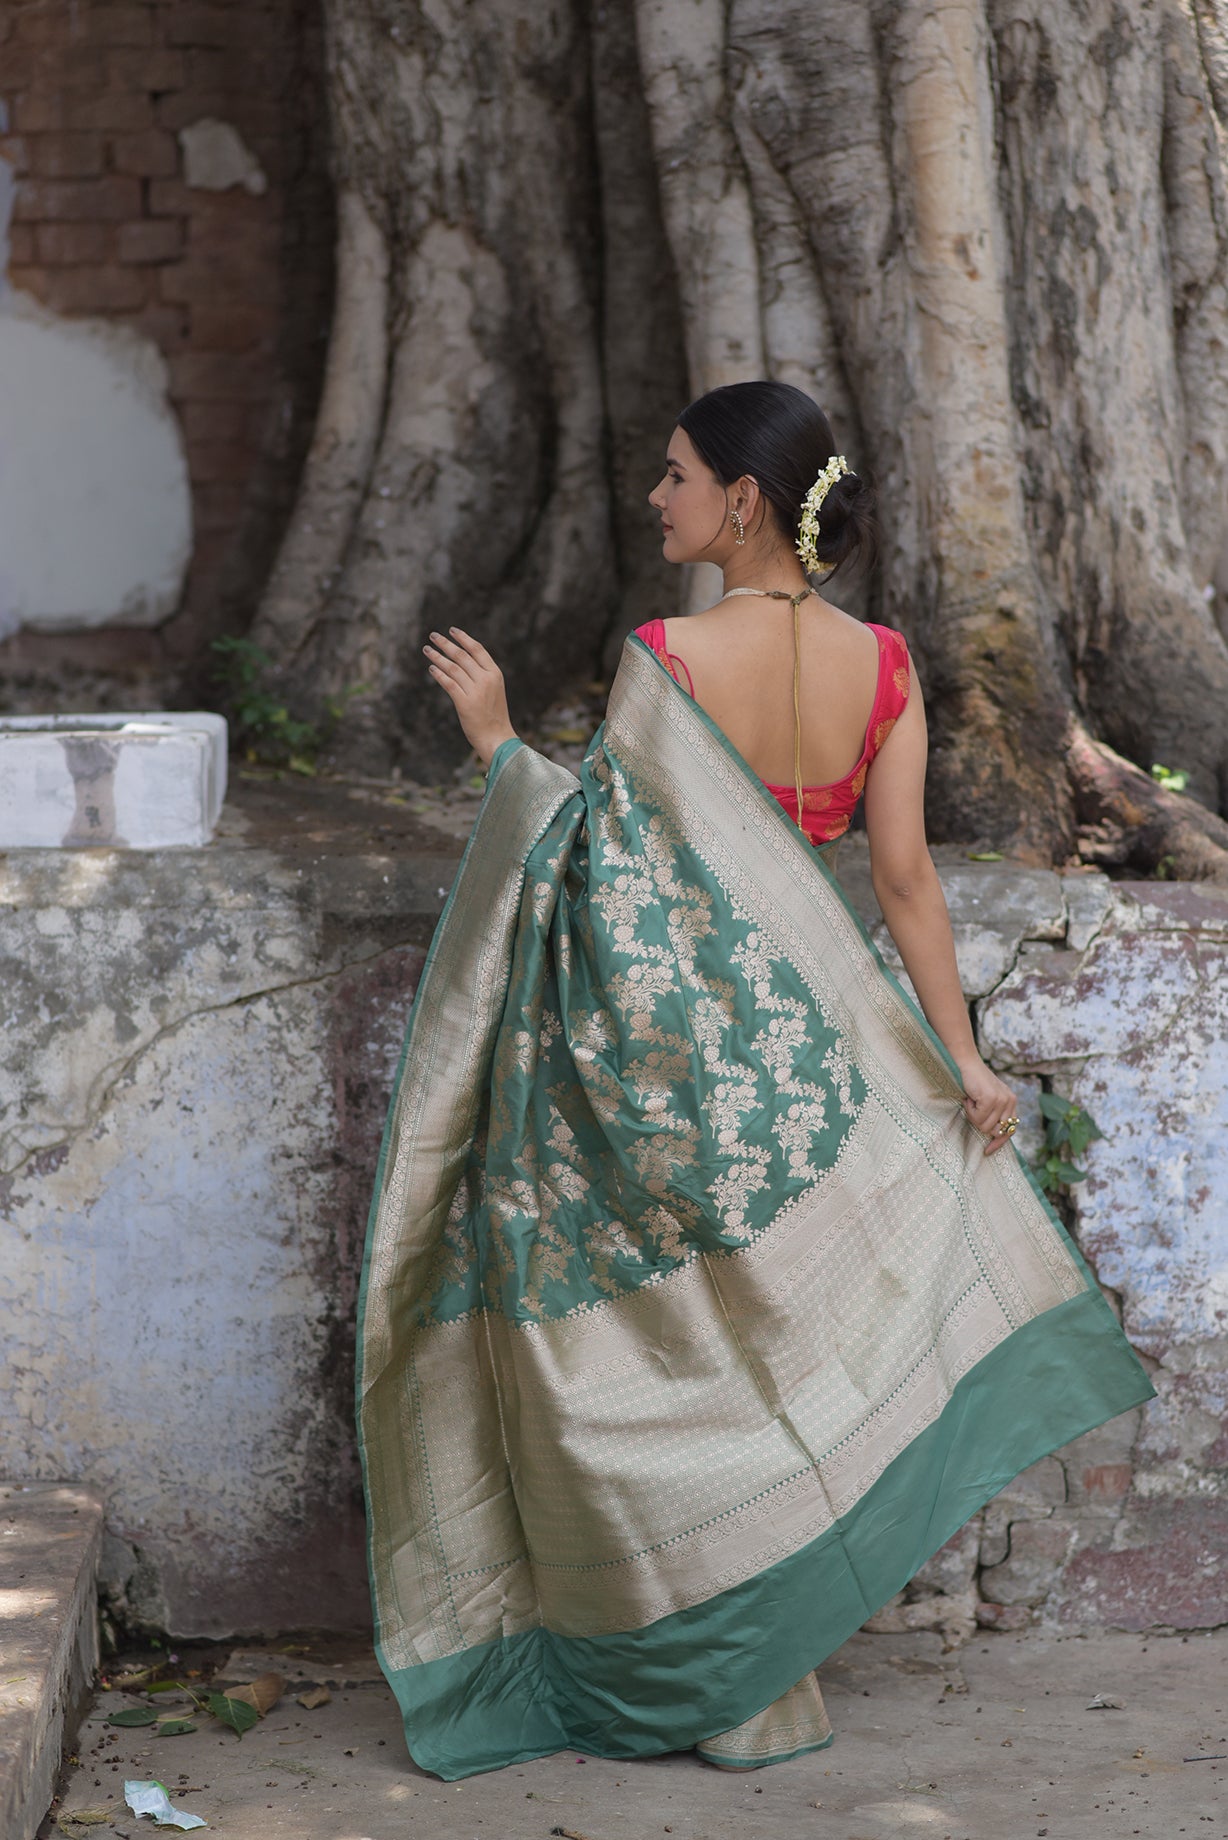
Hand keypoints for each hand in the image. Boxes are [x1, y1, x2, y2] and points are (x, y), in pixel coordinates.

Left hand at [424, 626, 516, 766]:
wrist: (498, 738)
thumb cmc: (494, 716)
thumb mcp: (494, 690)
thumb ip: (482, 676)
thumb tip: (462, 663)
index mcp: (495, 674)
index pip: (477, 649)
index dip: (464, 638)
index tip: (452, 630)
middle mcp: (486, 680)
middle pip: (462, 656)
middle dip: (446, 644)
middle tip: (433, 636)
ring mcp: (476, 691)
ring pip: (453, 667)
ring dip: (438, 657)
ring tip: (427, 650)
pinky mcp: (464, 703)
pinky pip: (448, 684)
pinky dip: (439, 674)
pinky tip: (431, 668)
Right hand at [956, 1053, 1018, 1155]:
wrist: (965, 1063)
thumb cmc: (973, 1081)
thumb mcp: (988, 1098)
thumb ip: (994, 1113)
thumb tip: (993, 1136)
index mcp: (1011, 1101)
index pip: (1010, 1129)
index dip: (999, 1142)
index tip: (987, 1151)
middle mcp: (1010, 1101)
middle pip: (995, 1131)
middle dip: (980, 1124)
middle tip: (972, 1108)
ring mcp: (1002, 1100)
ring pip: (984, 1126)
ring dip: (973, 1115)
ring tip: (971, 1100)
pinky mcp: (991, 1099)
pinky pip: (977, 1118)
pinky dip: (969, 1110)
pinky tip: (969, 1098)